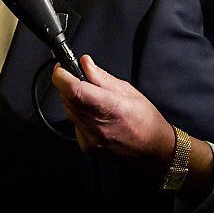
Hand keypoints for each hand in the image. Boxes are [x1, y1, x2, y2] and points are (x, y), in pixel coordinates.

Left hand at [52, 55, 174, 168]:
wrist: (152, 149)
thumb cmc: (146, 120)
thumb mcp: (128, 91)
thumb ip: (102, 77)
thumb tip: (85, 63)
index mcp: (110, 107)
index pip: (75, 90)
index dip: (62, 76)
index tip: (61, 68)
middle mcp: (97, 126)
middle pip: (67, 99)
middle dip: (68, 85)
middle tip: (79, 78)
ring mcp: (91, 138)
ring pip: (68, 111)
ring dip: (74, 100)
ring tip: (92, 98)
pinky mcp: (87, 146)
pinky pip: (74, 124)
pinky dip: (79, 115)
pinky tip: (94, 115)